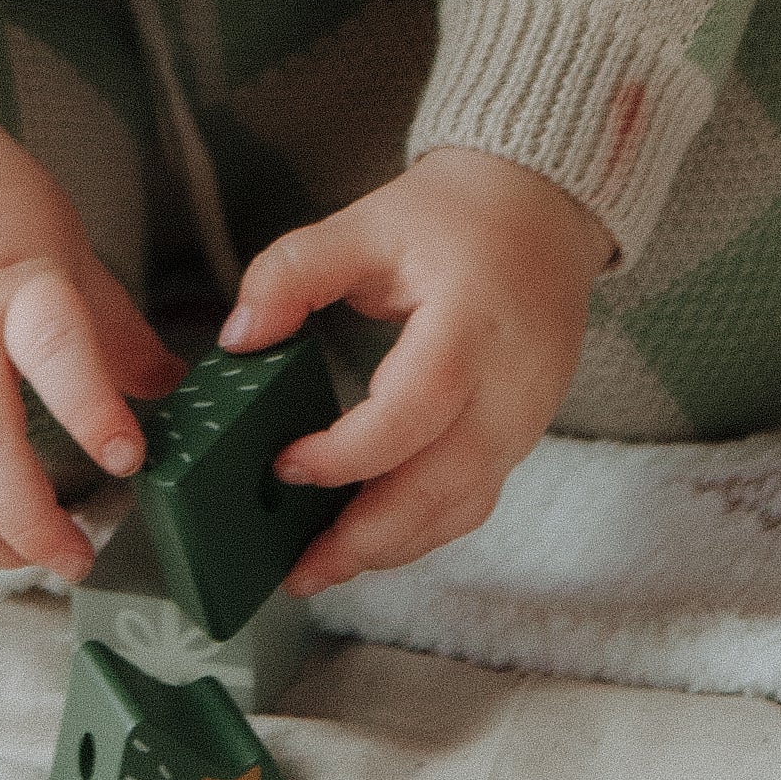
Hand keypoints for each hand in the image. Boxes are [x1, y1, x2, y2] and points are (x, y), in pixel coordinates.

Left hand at [217, 145, 612, 593]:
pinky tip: (370, 534)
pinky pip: (474, 498)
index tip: (286, 464)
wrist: (542, 210)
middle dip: (368, 537)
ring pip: (463, 507)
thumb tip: (238, 338)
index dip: (350, 451)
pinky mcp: (524, 435)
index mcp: (472, 320)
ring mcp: (525, 417)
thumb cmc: (455, 215)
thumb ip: (294, 272)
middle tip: (297, 569)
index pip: (418, 406)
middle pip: (448, 485)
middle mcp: (509, 384)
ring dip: (391, 547)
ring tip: (320, 566)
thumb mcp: (367, 223)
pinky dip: (421, 527)